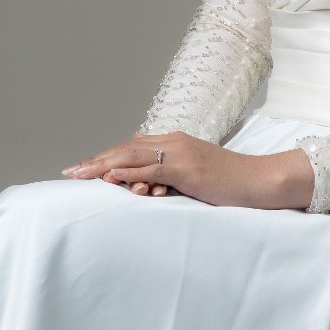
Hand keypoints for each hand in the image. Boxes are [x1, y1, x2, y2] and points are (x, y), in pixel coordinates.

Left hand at [61, 132, 314, 209]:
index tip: (85, 168)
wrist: (259, 180)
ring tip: (80, 175)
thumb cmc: (230, 183)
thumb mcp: (195, 178)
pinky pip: (152, 169)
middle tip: (70, 172)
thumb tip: (144, 187)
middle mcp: (175, 142)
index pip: (134, 145)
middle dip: (96, 160)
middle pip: (127, 147)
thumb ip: (170, 179)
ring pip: (134, 155)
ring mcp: (181, 154)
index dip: (107, 155)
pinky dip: (129, 172)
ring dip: (103, 165)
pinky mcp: (187, 169)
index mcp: (177, 142)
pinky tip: (110, 177)